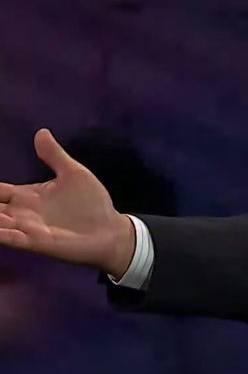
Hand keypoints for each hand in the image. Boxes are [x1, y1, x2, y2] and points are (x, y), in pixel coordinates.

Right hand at [0, 129, 134, 276]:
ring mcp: (27, 228)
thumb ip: (54, 155)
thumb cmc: (91, 202)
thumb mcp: (73, 173)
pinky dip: (1, 234)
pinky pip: (12, 239)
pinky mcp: (36, 242)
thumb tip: (41, 131)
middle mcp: (21, 212)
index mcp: (27, 195)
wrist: (110, 229)